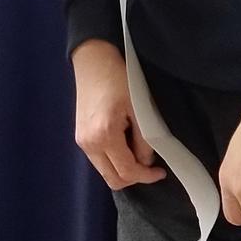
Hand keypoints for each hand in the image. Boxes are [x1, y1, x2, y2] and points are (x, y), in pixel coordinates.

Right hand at [71, 40, 165, 189]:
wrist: (93, 61)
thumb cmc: (118, 79)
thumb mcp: (139, 108)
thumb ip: (144, 139)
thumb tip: (146, 161)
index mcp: (104, 135)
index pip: (127, 172)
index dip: (146, 176)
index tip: (160, 172)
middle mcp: (89, 143)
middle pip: (113, 179)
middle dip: (134, 177)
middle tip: (150, 166)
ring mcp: (81, 141)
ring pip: (105, 173)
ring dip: (123, 170)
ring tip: (137, 152)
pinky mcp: (80, 137)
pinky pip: (99, 161)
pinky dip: (114, 161)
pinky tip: (124, 145)